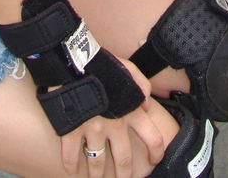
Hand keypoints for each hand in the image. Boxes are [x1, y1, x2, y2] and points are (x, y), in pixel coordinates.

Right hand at [60, 60, 163, 176]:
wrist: (74, 60)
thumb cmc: (102, 64)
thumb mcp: (129, 68)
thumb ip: (142, 86)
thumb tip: (146, 104)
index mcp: (131, 111)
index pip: (153, 138)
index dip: (157, 153)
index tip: (154, 161)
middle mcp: (115, 125)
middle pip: (124, 160)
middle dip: (124, 175)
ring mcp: (92, 130)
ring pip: (97, 163)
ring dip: (96, 176)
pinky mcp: (72, 130)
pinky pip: (70, 156)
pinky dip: (70, 165)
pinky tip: (71, 171)